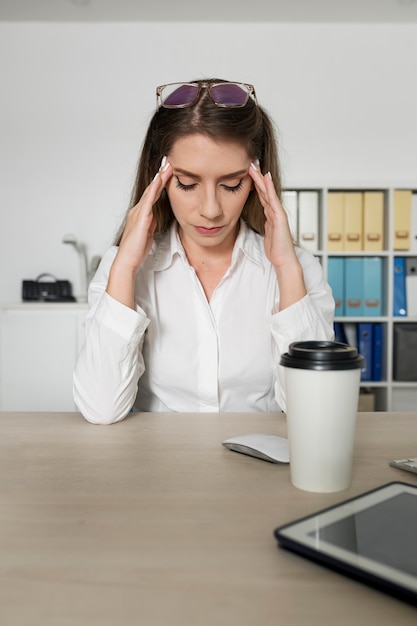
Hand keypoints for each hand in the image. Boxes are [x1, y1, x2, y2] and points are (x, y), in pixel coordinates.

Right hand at [107, 158, 171, 307]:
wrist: (127, 260)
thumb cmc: (136, 250)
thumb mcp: (148, 234)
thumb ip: (152, 224)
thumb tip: (158, 218)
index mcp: (141, 214)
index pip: (152, 194)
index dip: (160, 182)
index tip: (168, 171)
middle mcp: (138, 210)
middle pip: (151, 189)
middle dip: (160, 174)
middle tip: (168, 160)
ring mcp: (139, 213)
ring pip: (150, 191)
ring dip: (159, 178)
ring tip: (167, 165)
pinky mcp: (141, 218)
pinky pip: (149, 200)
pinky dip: (154, 189)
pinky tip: (159, 181)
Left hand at [248, 162, 305, 308]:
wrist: (284, 260)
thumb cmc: (276, 250)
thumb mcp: (265, 235)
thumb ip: (263, 226)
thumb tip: (257, 221)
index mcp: (270, 215)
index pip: (262, 196)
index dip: (255, 185)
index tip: (247, 173)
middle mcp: (275, 211)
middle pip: (265, 191)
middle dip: (257, 177)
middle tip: (250, 163)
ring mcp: (278, 213)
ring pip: (268, 192)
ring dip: (261, 179)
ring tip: (254, 166)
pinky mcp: (280, 217)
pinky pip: (273, 199)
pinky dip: (269, 188)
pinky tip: (265, 178)